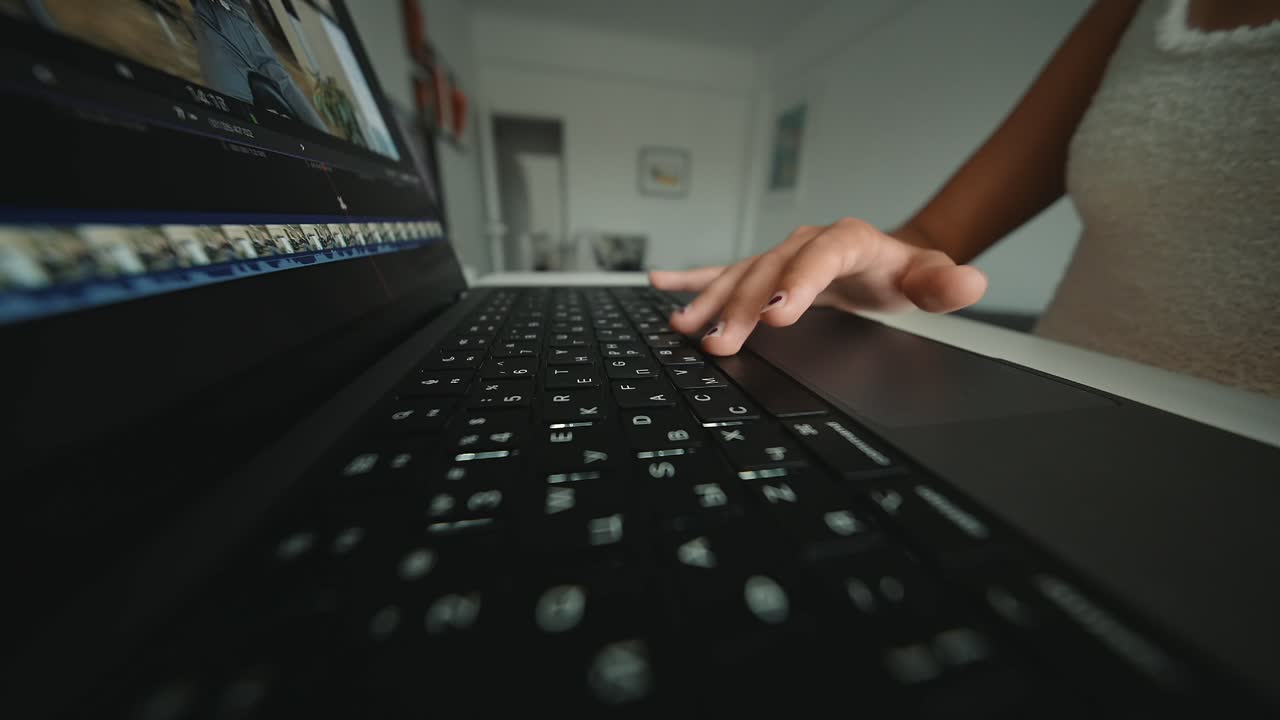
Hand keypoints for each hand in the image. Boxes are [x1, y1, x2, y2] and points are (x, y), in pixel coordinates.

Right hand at [649, 218, 987, 354]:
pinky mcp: (763, 271)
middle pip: (770, 272)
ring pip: (740, 276)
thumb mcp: (929, 278)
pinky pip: (723, 273)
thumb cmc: (904, 273)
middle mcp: (806, 242)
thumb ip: (945, 283)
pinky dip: (692, 280)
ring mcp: (780, 256)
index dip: (798, 283)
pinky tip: (661, 286)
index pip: (820, 256)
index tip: (778, 315)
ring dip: (711, 302)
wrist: (887, 261)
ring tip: (685, 328)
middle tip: (721, 342)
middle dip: (743, 308)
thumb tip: (971, 283)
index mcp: (847, 240)